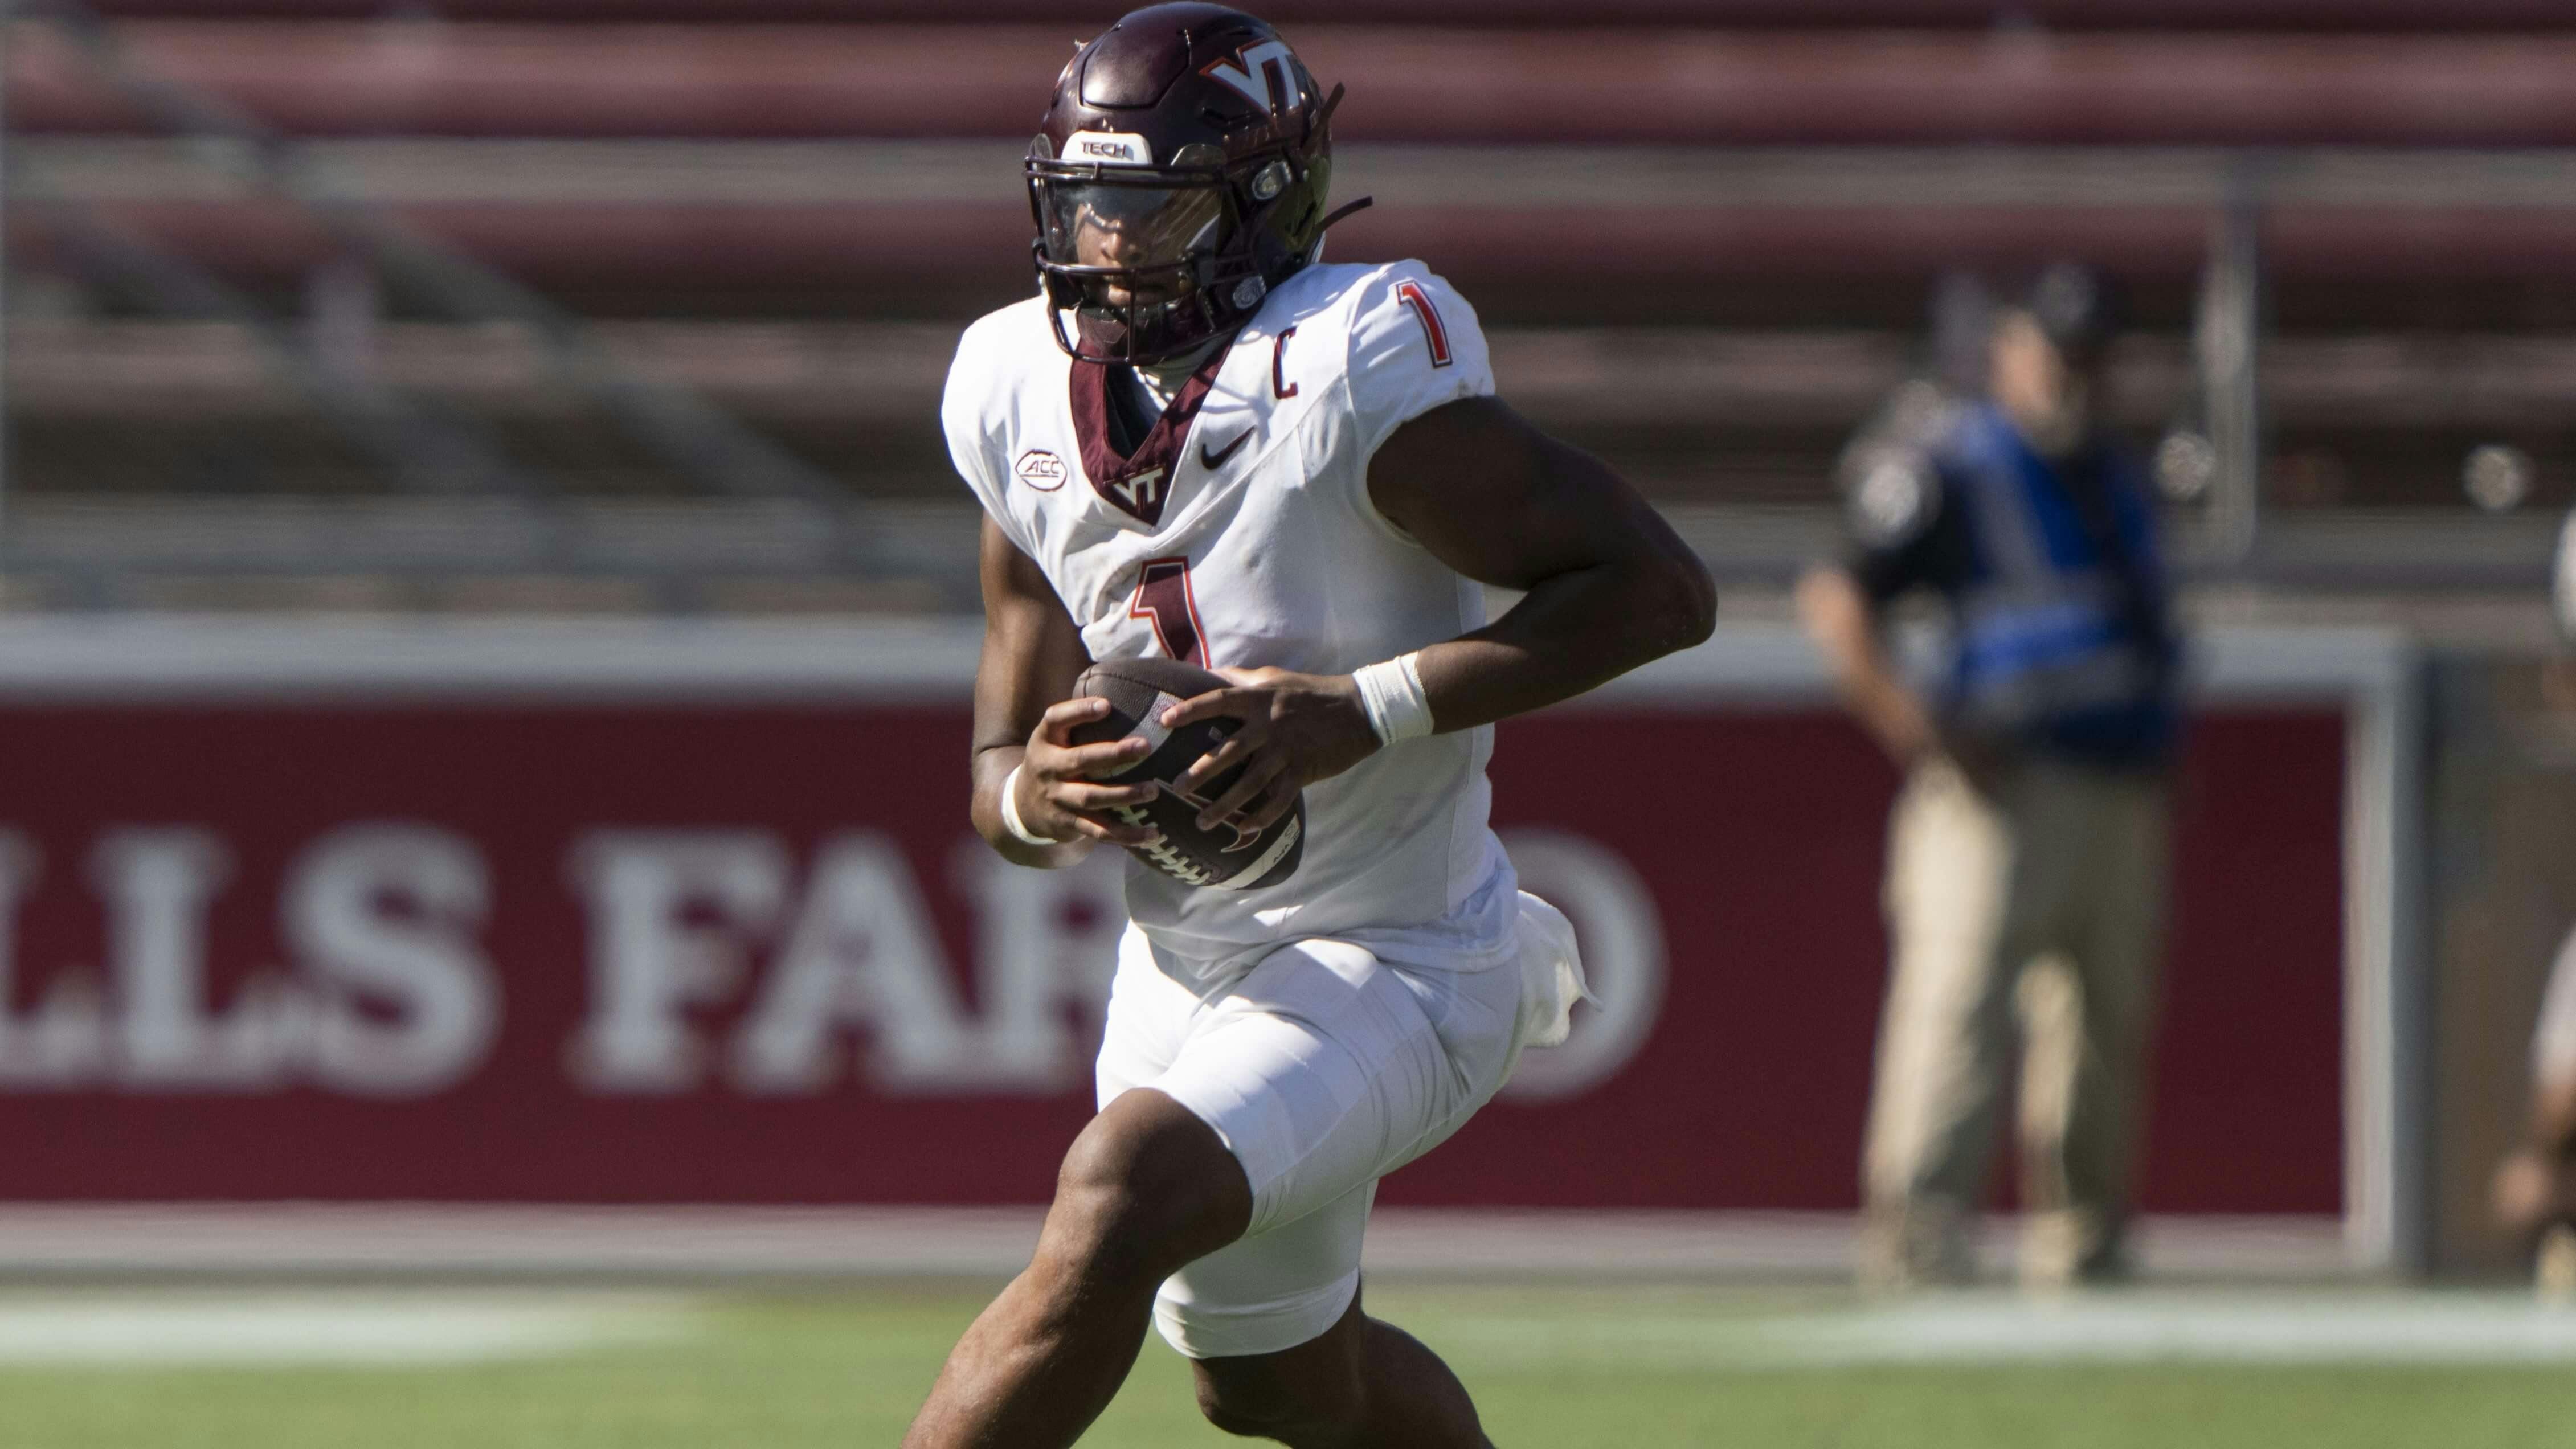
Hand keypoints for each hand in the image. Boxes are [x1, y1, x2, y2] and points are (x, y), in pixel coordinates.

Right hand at [1013, 697, 1161, 847]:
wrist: (1022, 806)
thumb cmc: (1053, 760)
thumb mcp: (1054, 737)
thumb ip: (1078, 719)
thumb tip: (1123, 691)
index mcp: (1045, 740)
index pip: (1057, 719)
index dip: (1080, 710)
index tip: (1107, 706)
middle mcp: (1048, 767)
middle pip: (1081, 760)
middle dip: (1114, 754)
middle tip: (1145, 746)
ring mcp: (1058, 798)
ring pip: (1091, 798)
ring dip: (1124, 795)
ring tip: (1153, 790)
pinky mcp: (1069, 824)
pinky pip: (1099, 830)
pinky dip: (1127, 834)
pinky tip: (1152, 833)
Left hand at [1158, 666, 1381, 834]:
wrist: (1358, 710)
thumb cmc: (1309, 692)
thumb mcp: (1274, 677)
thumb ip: (1241, 678)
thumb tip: (1208, 674)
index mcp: (1258, 699)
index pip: (1217, 702)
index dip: (1190, 710)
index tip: (1164, 722)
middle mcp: (1268, 725)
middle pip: (1228, 751)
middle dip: (1201, 771)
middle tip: (1175, 788)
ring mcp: (1286, 750)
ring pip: (1250, 782)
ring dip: (1225, 805)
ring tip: (1201, 821)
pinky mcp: (1303, 770)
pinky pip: (1279, 799)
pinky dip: (1262, 817)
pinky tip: (1243, 830)